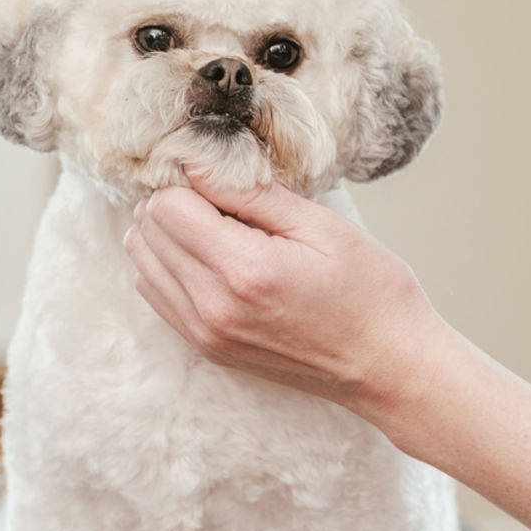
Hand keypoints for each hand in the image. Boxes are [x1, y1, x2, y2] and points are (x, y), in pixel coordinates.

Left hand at [123, 173, 442, 415]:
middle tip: (222, 201)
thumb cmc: (369, 291)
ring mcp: (205, 334)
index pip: (166, 206)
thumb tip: (196, 164)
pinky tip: (212, 259)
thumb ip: (251, 194)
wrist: (388, 366)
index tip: (223, 180)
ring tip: (218, 230)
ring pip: (142, 264)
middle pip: (146, 232)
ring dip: (167, 236)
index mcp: (242, 270)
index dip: (189, 180)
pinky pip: (158, 296)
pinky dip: (171, 268)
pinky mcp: (207, 348)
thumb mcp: (320, 226)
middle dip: (174, 204)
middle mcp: (212, 307)